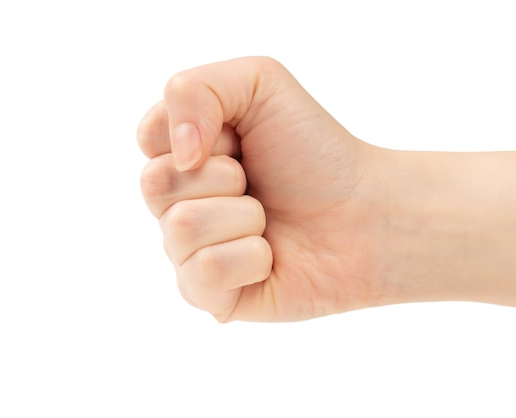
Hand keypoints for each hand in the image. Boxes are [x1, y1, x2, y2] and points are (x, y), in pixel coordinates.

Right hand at [138, 57, 389, 321]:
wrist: (366, 213)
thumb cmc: (316, 151)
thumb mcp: (260, 83)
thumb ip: (194, 89)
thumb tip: (177, 154)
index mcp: (184, 156)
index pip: (149, 137)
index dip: (200, 133)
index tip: (241, 140)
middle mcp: (179, 204)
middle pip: (156, 184)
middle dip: (223, 175)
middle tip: (257, 181)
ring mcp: (191, 252)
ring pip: (181, 228)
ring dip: (243, 216)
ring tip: (269, 220)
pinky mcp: (211, 295)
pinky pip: (203, 273)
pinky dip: (250, 258)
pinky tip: (270, 256)